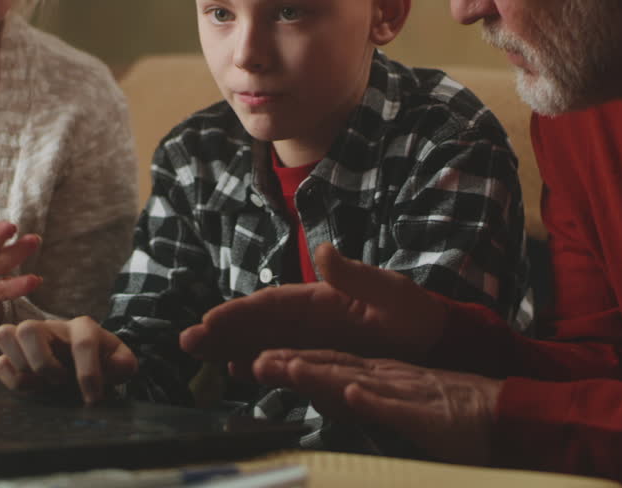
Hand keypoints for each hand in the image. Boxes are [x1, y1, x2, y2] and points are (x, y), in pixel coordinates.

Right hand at [0, 316, 137, 404]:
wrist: (85, 364)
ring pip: (5, 335)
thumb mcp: (119, 361)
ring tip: (41, 385)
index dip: (88, 373)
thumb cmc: (100, 361)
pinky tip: (31, 388)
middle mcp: (50, 327)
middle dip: (43, 363)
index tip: (93, 399)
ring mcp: (28, 340)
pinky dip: (10, 378)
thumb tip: (119, 366)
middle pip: (28, 329)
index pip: (82, 342)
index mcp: (82, 327)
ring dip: (22, 368)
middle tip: (59, 382)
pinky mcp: (13, 356)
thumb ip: (124, 362)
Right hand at [180, 243, 445, 371]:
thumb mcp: (386, 290)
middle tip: (186, 342)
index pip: (272, 303)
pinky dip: (257, 365)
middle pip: (258, 324)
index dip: (240, 311)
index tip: (210, 319)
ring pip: (263, 342)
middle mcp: (309, 317)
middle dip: (222, 331)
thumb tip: (321, 248)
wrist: (434, 339)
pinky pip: (281, 361)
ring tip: (200, 357)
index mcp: (321, 296)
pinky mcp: (320, 358)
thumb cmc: (413, 312)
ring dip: (231, 348)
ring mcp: (312, 339)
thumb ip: (354, 275)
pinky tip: (236, 373)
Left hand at [254, 349, 499, 464]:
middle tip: (254, 363)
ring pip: (358, 381)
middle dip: (292, 363)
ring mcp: (407, 393)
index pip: (329, 363)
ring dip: (322, 374)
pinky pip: (398, 408)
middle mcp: (388, 377)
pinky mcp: (427, 415)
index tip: (256, 361)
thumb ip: (371, 399)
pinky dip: (373, 400)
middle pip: (333, 366)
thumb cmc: (455, 412)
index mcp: (381, 374)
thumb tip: (337, 397)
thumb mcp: (404, 402)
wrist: (506, 414)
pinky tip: (351, 394)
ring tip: (289, 367)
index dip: (293, 360)